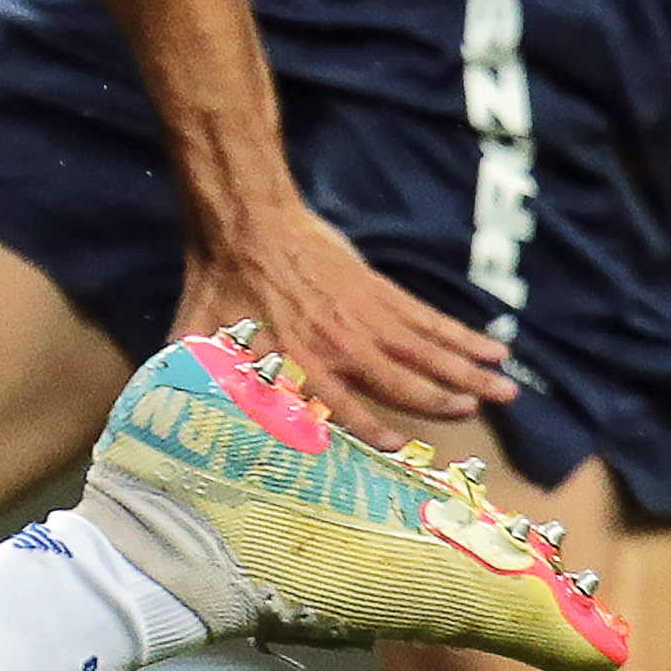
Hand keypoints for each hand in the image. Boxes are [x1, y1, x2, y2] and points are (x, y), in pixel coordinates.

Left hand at [174, 205, 513, 449]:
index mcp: (301, 362)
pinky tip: (494, 347)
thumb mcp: (200, 334)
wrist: (246, 218)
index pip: (346, 408)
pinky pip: (430, 317)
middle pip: (404, 382)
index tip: (402, 452)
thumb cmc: (220, 281)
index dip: (374, 432)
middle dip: (443, 401)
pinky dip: (463, 334)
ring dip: (469, 372)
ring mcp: (367, 316)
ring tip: (506, 391)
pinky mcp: (381, 290)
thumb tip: (164, 410)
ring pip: (429, 351)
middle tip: (477, 415)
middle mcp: (342, 344)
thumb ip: (195, 376)